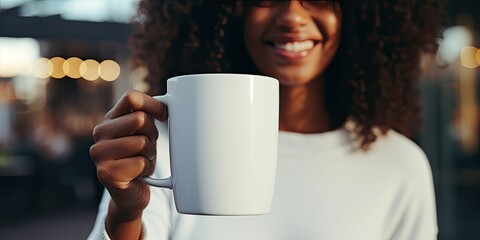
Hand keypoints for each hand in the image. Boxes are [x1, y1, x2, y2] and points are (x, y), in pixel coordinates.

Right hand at [90, 90, 166, 219]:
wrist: (131, 193)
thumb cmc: (140, 158)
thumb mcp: (144, 133)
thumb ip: (149, 115)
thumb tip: (171, 101)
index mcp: (110, 119)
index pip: (132, 97)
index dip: (153, 105)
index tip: (163, 116)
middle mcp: (100, 133)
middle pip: (139, 119)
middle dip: (152, 134)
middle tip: (147, 146)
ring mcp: (100, 153)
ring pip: (141, 142)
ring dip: (150, 154)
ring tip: (142, 160)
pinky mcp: (106, 173)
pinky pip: (141, 163)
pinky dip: (147, 168)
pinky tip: (139, 173)